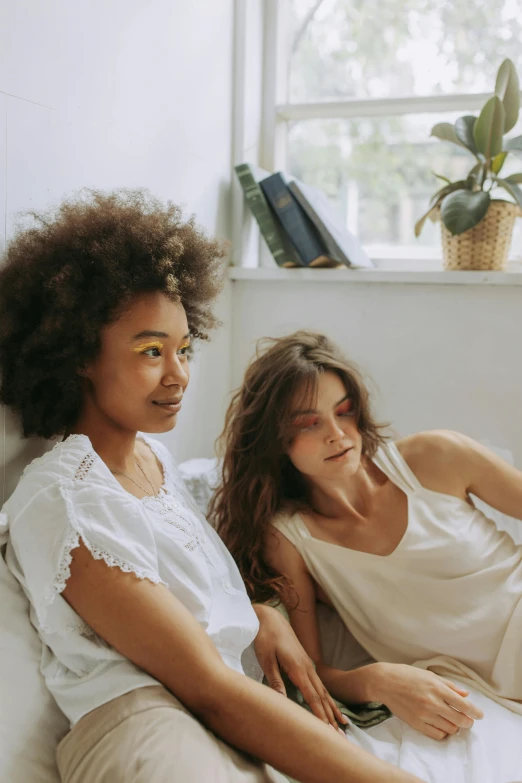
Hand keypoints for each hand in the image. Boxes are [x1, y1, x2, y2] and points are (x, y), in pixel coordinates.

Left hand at [252, 603, 347, 729]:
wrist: (271, 618)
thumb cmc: (265, 638)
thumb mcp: (266, 659)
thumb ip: (275, 680)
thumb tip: (282, 702)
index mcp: (298, 669)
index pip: (312, 696)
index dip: (320, 715)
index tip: (328, 730)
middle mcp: (307, 668)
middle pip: (322, 697)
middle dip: (331, 718)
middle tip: (340, 736)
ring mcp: (308, 666)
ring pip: (324, 692)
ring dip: (332, 710)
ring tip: (343, 726)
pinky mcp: (306, 665)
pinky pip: (320, 686)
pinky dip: (328, 699)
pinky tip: (331, 706)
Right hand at [370, 663, 483, 739]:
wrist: (384, 682)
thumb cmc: (407, 675)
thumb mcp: (429, 675)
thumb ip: (449, 686)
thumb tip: (466, 695)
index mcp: (436, 687)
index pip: (463, 705)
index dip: (475, 712)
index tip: (480, 715)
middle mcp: (432, 702)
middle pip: (460, 720)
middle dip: (467, 722)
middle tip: (467, 719)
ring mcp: (424, 715)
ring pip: (450, 729)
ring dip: (455, 727)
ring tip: (452, 720)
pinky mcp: (416, 724)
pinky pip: (437, 734)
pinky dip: (443, 732)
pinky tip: (441, 725)